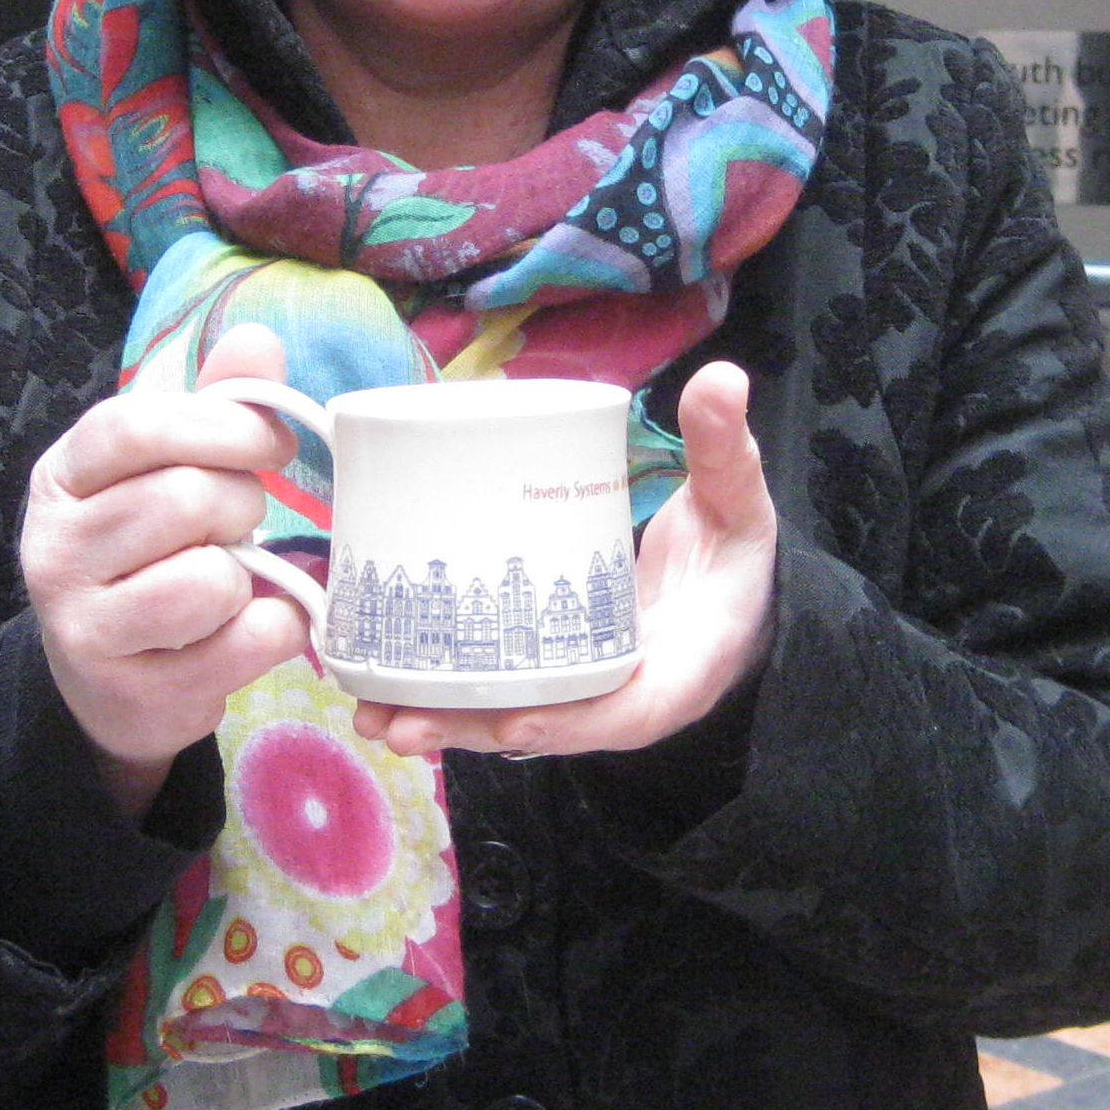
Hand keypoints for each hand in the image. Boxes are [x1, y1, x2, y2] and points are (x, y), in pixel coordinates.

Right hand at [21, 323, 310, 816]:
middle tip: (240, 523)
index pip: (130, 427)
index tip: (270, 441)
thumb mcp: (165, 472)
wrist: (109, 683)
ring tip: (230, 577)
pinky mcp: (131, 693)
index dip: (219, 424)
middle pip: (184, 499)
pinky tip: (252, 625)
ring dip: (249, 576)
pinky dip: (275, 628)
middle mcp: (53, 551)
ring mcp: (83, 629)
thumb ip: (214, 406)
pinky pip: (244, 644)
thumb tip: (259, 340)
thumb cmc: (148, 555)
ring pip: (210, 580)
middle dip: (241, 505)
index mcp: (60, 479)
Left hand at [353, 361, 776, 759]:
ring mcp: (586, 692)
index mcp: (681, 668)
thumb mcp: (739, 505)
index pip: (629, 710)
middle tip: (398, 721)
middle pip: (545, 725)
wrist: (736, 592)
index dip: (571, 720)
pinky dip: (448, 695)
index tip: (515, 718)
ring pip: (510, 716)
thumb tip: (721, 380)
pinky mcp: (557, 674)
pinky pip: (500, 693)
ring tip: (370, 715)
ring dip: (441, 721)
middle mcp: (627, 695)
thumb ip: (724, 452)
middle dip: (471, 728)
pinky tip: (384, 687)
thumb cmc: (737, 556)